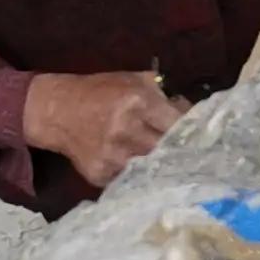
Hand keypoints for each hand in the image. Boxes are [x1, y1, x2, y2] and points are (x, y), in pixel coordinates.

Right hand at [23, 70, 183, 189]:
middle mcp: (126, 130)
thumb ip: (165, 94)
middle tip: (194, 154)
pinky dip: (139, 176)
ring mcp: (112, 156)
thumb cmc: (100, 92)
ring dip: (161, 167)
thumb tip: (191, 111)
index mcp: (138, 102)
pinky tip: (142, 171)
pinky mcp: (101, 175)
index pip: (179, 123)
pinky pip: (131, 180)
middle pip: (168, 149)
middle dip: (181, 151)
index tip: (202, 135)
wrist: (57, 111)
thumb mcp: (134, 80)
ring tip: (171, 165)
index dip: (193, 130)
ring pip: (152, 169)